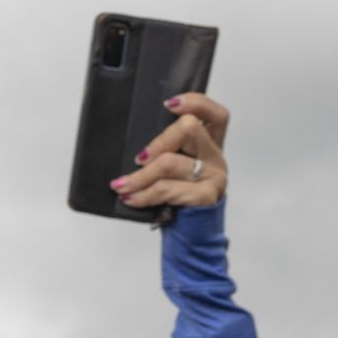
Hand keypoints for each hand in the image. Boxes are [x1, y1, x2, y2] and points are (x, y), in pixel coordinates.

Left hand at [113, 92, 229, 210]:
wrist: (190, 235)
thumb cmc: (175, 199)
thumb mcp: (171, 170)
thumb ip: (164, 150)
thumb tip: (128, 136)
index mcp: (210, 144)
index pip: (214, 114)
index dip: (195, 102)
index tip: (168, 104)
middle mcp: (215, 156)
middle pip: (190, 129)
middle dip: (157, 143)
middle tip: (137, 159)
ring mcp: (215, 176)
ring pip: (171, 162)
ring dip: (140, 176)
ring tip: (121, 186)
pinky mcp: (207, 196)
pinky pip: (168, 188)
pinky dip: (145, 194)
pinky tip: (131, 198)